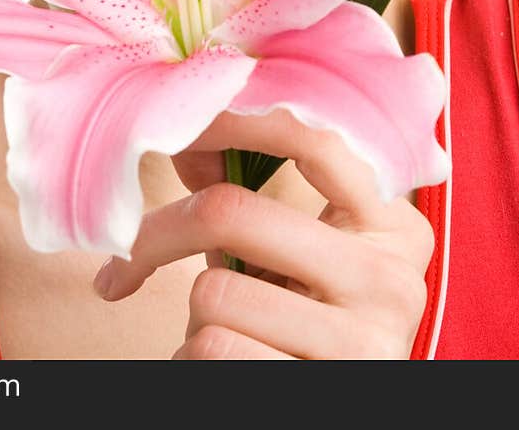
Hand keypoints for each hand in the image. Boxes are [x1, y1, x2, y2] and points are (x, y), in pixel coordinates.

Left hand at [92, 110, 434, 359]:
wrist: (327, 407)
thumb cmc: (297, 321)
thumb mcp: (284, 250)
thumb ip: (243, 184)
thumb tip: (181, 125)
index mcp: (392, 220)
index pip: (311, 136)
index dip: (231, 118)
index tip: (173, 123)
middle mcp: (393, 275)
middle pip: (230, 211)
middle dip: (158, 234)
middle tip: (125, 259)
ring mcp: (368, 341)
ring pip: (213, 293)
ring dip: (195, 317)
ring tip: (226, 332)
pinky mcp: (329, 391)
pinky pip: (214, 349)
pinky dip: (196, 359)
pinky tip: (229, 366)